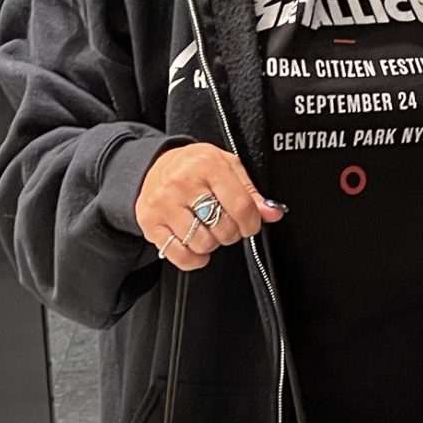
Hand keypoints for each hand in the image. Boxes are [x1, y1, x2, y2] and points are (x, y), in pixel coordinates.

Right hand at [134, 141, 282, 269]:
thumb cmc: (196, 166)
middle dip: (231, 232)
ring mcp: (163, 204)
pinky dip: (193, 258)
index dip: (252, 223)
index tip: (250, 224)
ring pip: (202, 244)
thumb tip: (273, 213)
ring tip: (207, 228)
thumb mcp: (228, 167)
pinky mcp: (149, 222)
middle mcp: (182, 183)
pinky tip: (195, 245)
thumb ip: (251, 192)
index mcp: (207, 165)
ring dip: (211, 243)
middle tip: (225, 223)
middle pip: (222, 228)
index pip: (241, 207)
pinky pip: (180, 255)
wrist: (156, 163)